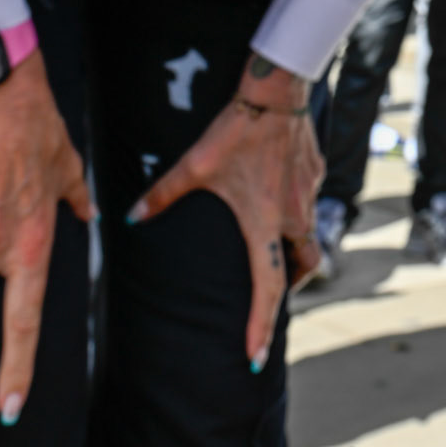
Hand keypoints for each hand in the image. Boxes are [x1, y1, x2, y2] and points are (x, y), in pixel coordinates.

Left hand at [127, 57, 322, 371]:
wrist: (276, 89)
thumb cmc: (235, 129)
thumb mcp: (196, 165)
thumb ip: (163, 194)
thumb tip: (130, 218)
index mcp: (264, 223)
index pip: (269, 287)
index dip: (261, 325)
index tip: (254, 357)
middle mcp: (293, 215)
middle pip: (304, 267)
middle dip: (290, 286)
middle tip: (270, 295)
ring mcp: (309, 193)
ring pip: (311, 236)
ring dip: (297, 251)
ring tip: (275, 252)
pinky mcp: (316, 172)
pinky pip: (310, 202)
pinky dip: (298, 211)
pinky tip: (278, 195)